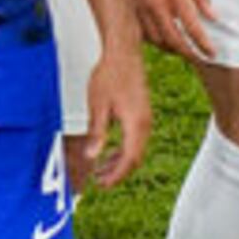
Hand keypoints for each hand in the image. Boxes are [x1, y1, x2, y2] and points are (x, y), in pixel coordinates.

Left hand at [80, 48, 152, 191]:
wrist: (124, 53)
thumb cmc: (109, 75)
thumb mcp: (97, 105)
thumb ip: (97, 132)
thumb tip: (92, 156)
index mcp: (135, 124)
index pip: (129, 158)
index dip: (116, 175)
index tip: (102, 184)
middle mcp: (145, 124)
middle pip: (136, 158)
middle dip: (118, 173)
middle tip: (100, 182)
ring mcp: (145, 119)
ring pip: (136, 150)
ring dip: (120, 162)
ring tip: (101, 170)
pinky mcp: (142, 114)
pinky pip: (136, 140)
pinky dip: (124, 150)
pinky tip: (109, 152)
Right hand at [138, 0, 216, 61]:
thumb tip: (213, 16)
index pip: (192, 28)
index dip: (203, 44)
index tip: (212, 53)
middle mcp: (156, 5)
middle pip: (173, 40)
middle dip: (188, 53)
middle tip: (199, 58)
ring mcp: (141, 7)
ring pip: (156, 39)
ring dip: (171, 48)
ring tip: (184, 50)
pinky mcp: (132, 7)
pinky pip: (142, 32)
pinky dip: (154, 40)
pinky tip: (164, 40)